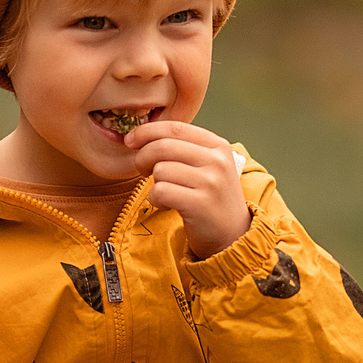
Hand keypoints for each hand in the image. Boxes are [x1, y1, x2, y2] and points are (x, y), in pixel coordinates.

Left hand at [126, 119, 251, 258]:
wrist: (232, 235)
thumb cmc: (210, 197)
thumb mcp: (207, 165)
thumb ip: (182, 147)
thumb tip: (140, 135)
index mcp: (218, 145)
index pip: (175, 128)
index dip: (147, 131)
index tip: (130, 140)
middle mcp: (217, 160)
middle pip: (162, 146)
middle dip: (142, 158)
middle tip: (143, 171)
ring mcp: (211, 182)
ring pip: (160, 170)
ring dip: (154, 183)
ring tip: (167, 193)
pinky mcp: (200, 204)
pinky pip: (161, 191)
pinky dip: (156, 199)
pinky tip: (167, 204)